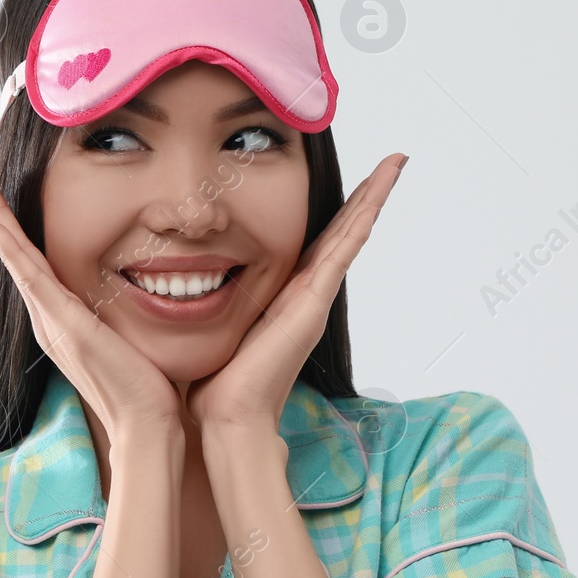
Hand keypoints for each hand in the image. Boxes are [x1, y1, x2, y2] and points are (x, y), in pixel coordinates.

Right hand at [0, 157, 184, 444]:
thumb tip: (132, 291)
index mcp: (60, 317)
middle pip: (11, 250)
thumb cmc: (146, 385)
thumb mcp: (128, 335)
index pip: (29, 258)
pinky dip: (10, 245)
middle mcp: (46, 316)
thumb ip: (120, 311)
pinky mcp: (62, 324)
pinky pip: (29, 275)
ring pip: (13, 255)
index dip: (10, 222)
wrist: (145, 425)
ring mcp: (49, 320)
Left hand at [186, 153, 406, 441]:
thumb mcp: (214, 326)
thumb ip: (212, 304)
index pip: (317, 242)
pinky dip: (363, 218)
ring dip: (374, 197)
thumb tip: (182, 286)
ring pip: (351, 234)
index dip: (336, 212)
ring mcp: (315, 296)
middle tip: (391, 162)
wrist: (229, 415)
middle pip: (344, 232)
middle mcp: (307, 293)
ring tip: (395, 164)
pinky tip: (378, 193)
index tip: (352, 181)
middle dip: (367, 197)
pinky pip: (344, 249)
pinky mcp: (314, 301)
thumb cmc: (216, 381)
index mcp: (286, 295)